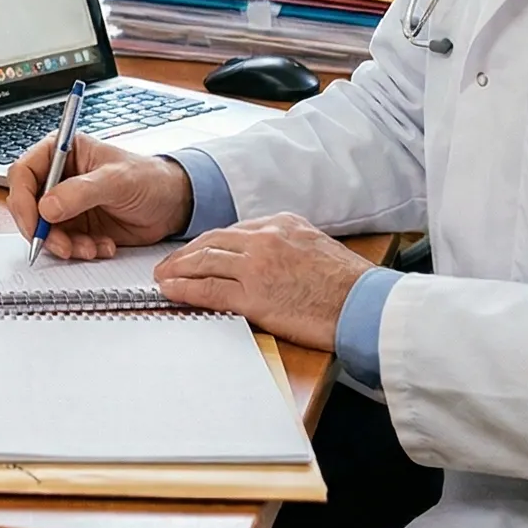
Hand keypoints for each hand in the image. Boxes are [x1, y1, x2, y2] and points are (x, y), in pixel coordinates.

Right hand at [5, 135, 193, 258]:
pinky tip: (102, 246)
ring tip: (90, 248)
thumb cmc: (149, 178)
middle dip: (42, 230)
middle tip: (62, 245)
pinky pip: (63, 244)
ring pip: (43, 230)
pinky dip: (80, 250)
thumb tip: (47, 207)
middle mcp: (57, 178)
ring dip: (64, 244)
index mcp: (61, 152)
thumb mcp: (117, 180)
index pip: (23, 173)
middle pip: (27, 205)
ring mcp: (65, 204)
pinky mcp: (76, 226)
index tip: (35, 222)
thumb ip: (80, 192)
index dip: (22, 199)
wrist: (172, 205)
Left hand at [152, 213, 374, 351]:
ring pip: (205, 262)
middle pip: (211, 241)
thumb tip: (264, 254)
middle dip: (185, 253)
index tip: (194, 252)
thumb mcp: (315, 245)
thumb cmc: (348, 283)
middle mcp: (265, 238)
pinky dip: (185, 289)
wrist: (366, 305)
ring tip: (162, 277)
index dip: (207, 243)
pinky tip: (170, 291)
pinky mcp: (255, 296)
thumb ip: (285, 244)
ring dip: (178, 269)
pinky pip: (209, 290)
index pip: (232, 230)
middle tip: (167, 263)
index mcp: (281, 223)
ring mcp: (257, 266)